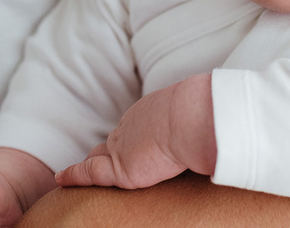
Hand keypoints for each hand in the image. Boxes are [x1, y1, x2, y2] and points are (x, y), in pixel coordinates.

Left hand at [56, 75, 215, 189]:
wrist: (194, 117)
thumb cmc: (205, 114)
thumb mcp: (202, 114)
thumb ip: (201, 122)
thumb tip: (227, 126)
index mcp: (151, 112)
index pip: (133, 129)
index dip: (128, 139)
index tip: (129, 144)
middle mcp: (131, 127)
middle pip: (113, 142)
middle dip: (106, 151)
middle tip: (101, 160)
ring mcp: (123, 146)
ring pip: (100, 157)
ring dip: (91, 165)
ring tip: (77, 174)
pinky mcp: (120, 169)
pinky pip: (89, 173)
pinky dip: (74, 175)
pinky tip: (61, 178)